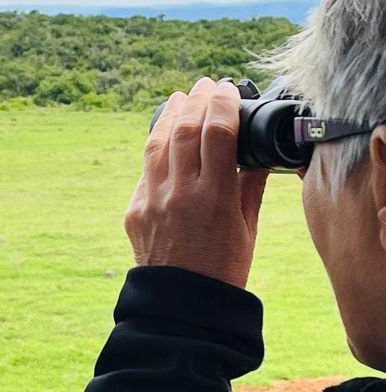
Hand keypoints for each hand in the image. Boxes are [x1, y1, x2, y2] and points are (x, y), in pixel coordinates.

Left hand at [124, 77, 269, 288]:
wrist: (181, 306)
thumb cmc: (223, 270)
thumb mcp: (247, 229)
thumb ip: (250, 188)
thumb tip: (257, 156)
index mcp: (214, 198)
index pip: (217, 133)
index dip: (222, 104)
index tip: (227, 88)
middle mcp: (179, 194)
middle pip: (185, 130)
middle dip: (195, 100)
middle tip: (204, 85)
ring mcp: (152, 200)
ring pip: (157, 144)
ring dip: (169, 116)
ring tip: (179, 98)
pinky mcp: (134, 210)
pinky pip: (145, 172)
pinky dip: (157, 151)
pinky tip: (165, 140)